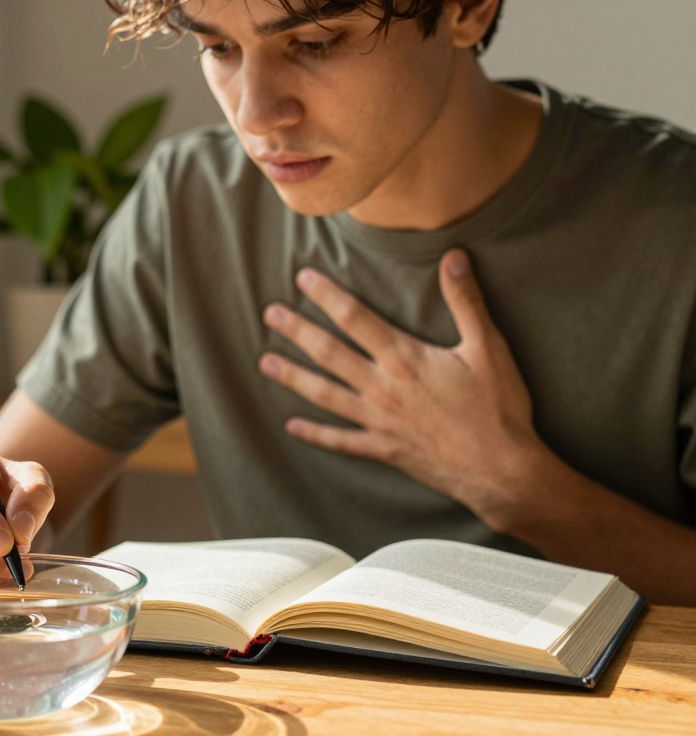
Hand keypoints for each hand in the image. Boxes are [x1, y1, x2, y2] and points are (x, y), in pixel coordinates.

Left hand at [258, 249, 548, 527]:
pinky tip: (292, 426)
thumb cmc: (498, 408)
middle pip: (328, 353)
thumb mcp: (488, 348)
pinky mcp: (383, 449)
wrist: (501, 470)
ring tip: (265, 363)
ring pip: (324, 394)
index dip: (327, 296)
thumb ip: (466, 301)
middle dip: (297, 331)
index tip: (303, 278)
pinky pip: (340, 441)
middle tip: (268, 314)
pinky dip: (315, 434)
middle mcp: (382, 387)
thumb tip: (454, 256)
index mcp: (404, 358)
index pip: (355, 318)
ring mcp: (378, 420)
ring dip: (293, 377)